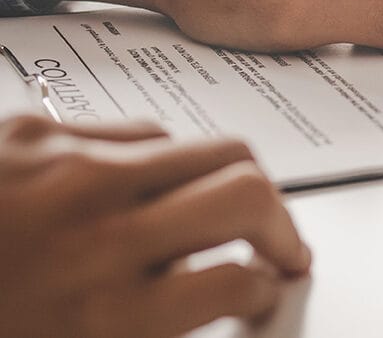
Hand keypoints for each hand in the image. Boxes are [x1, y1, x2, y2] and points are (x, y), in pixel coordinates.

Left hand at [0, 114, 308, 337]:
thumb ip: (152, 322)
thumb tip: (215, 294)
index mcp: (102, 317)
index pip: (239, 283)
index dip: (266, 288)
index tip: (265, 289)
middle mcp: (96, 235)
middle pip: (248, 193)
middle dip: (282, 225)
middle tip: (281, 246)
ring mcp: (68, 171)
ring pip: (209, 149)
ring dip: (231, 183)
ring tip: (222, 208)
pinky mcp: (35, 131)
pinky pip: (139, 130)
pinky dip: (159, 161)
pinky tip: (143, 186)